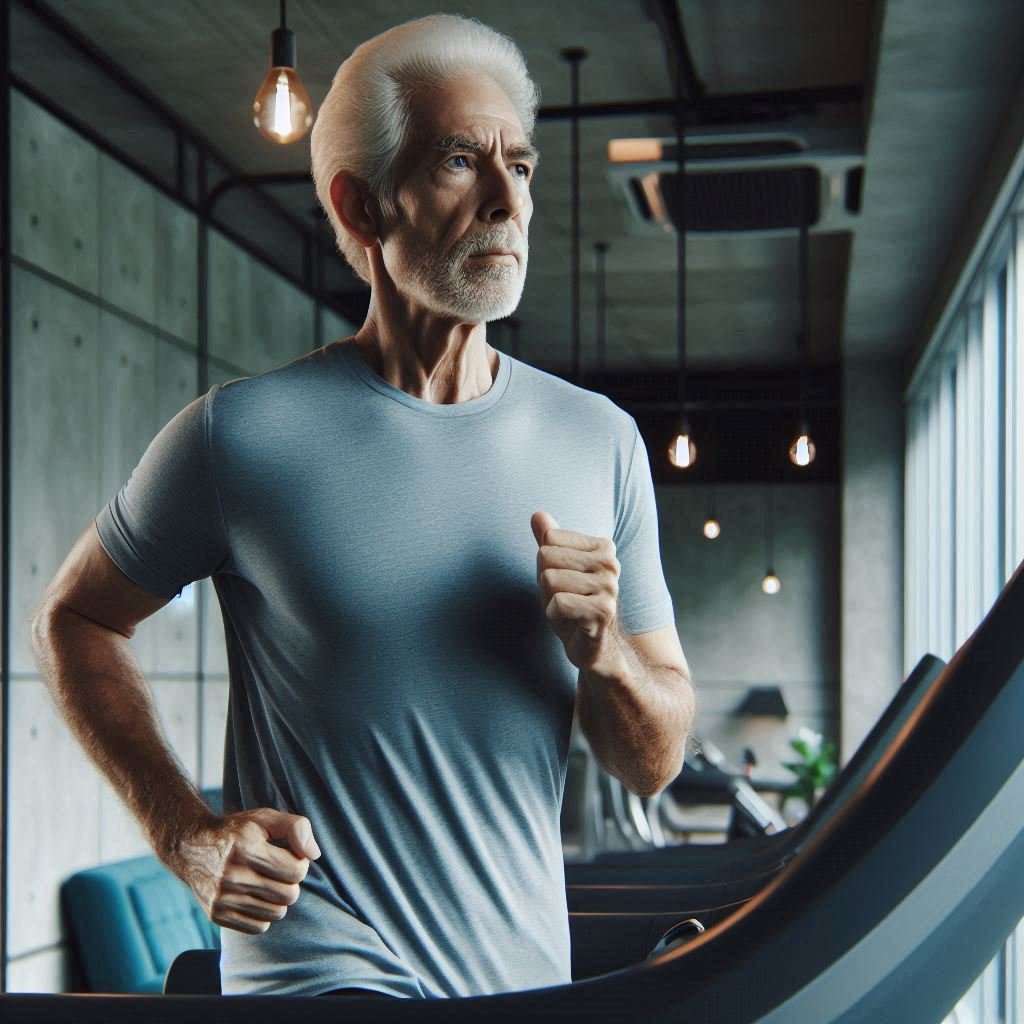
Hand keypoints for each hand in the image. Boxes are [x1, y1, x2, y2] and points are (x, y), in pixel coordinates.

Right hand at [172, 807, 320, 934]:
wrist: (190, 846)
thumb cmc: (236, 830)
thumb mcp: (265, 817)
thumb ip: (296, 827)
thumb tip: (314, 854)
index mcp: (246, 847)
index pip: (296, 870)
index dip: (300, 862)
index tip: (290, 855)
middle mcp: (232, 874)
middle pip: (289, 895)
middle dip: (291, 882)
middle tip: (279, 870)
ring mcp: (222, 897)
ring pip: (276, 913)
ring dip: (279, 899)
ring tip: (268, 883)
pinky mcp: (216, 915)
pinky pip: (258, 927)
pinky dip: (263, 914)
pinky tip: (255, 896)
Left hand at [531, 510, 626, 675]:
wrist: (594, 646)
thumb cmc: (574, 603)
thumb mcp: (557, 569)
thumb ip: (549, 540)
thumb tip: (537, 514)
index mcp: (602, 547)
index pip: (549, 539)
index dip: (547, 564)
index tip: (563, 582)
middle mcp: (610, 563)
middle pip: (547, 557)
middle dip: (547, 583)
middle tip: (564, 599)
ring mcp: (609, 587)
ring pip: (550, 578)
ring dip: (551, 600)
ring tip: (569, 611)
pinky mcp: (603, 611)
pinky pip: (558, 602)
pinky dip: (555, 616)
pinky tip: (571, 623)